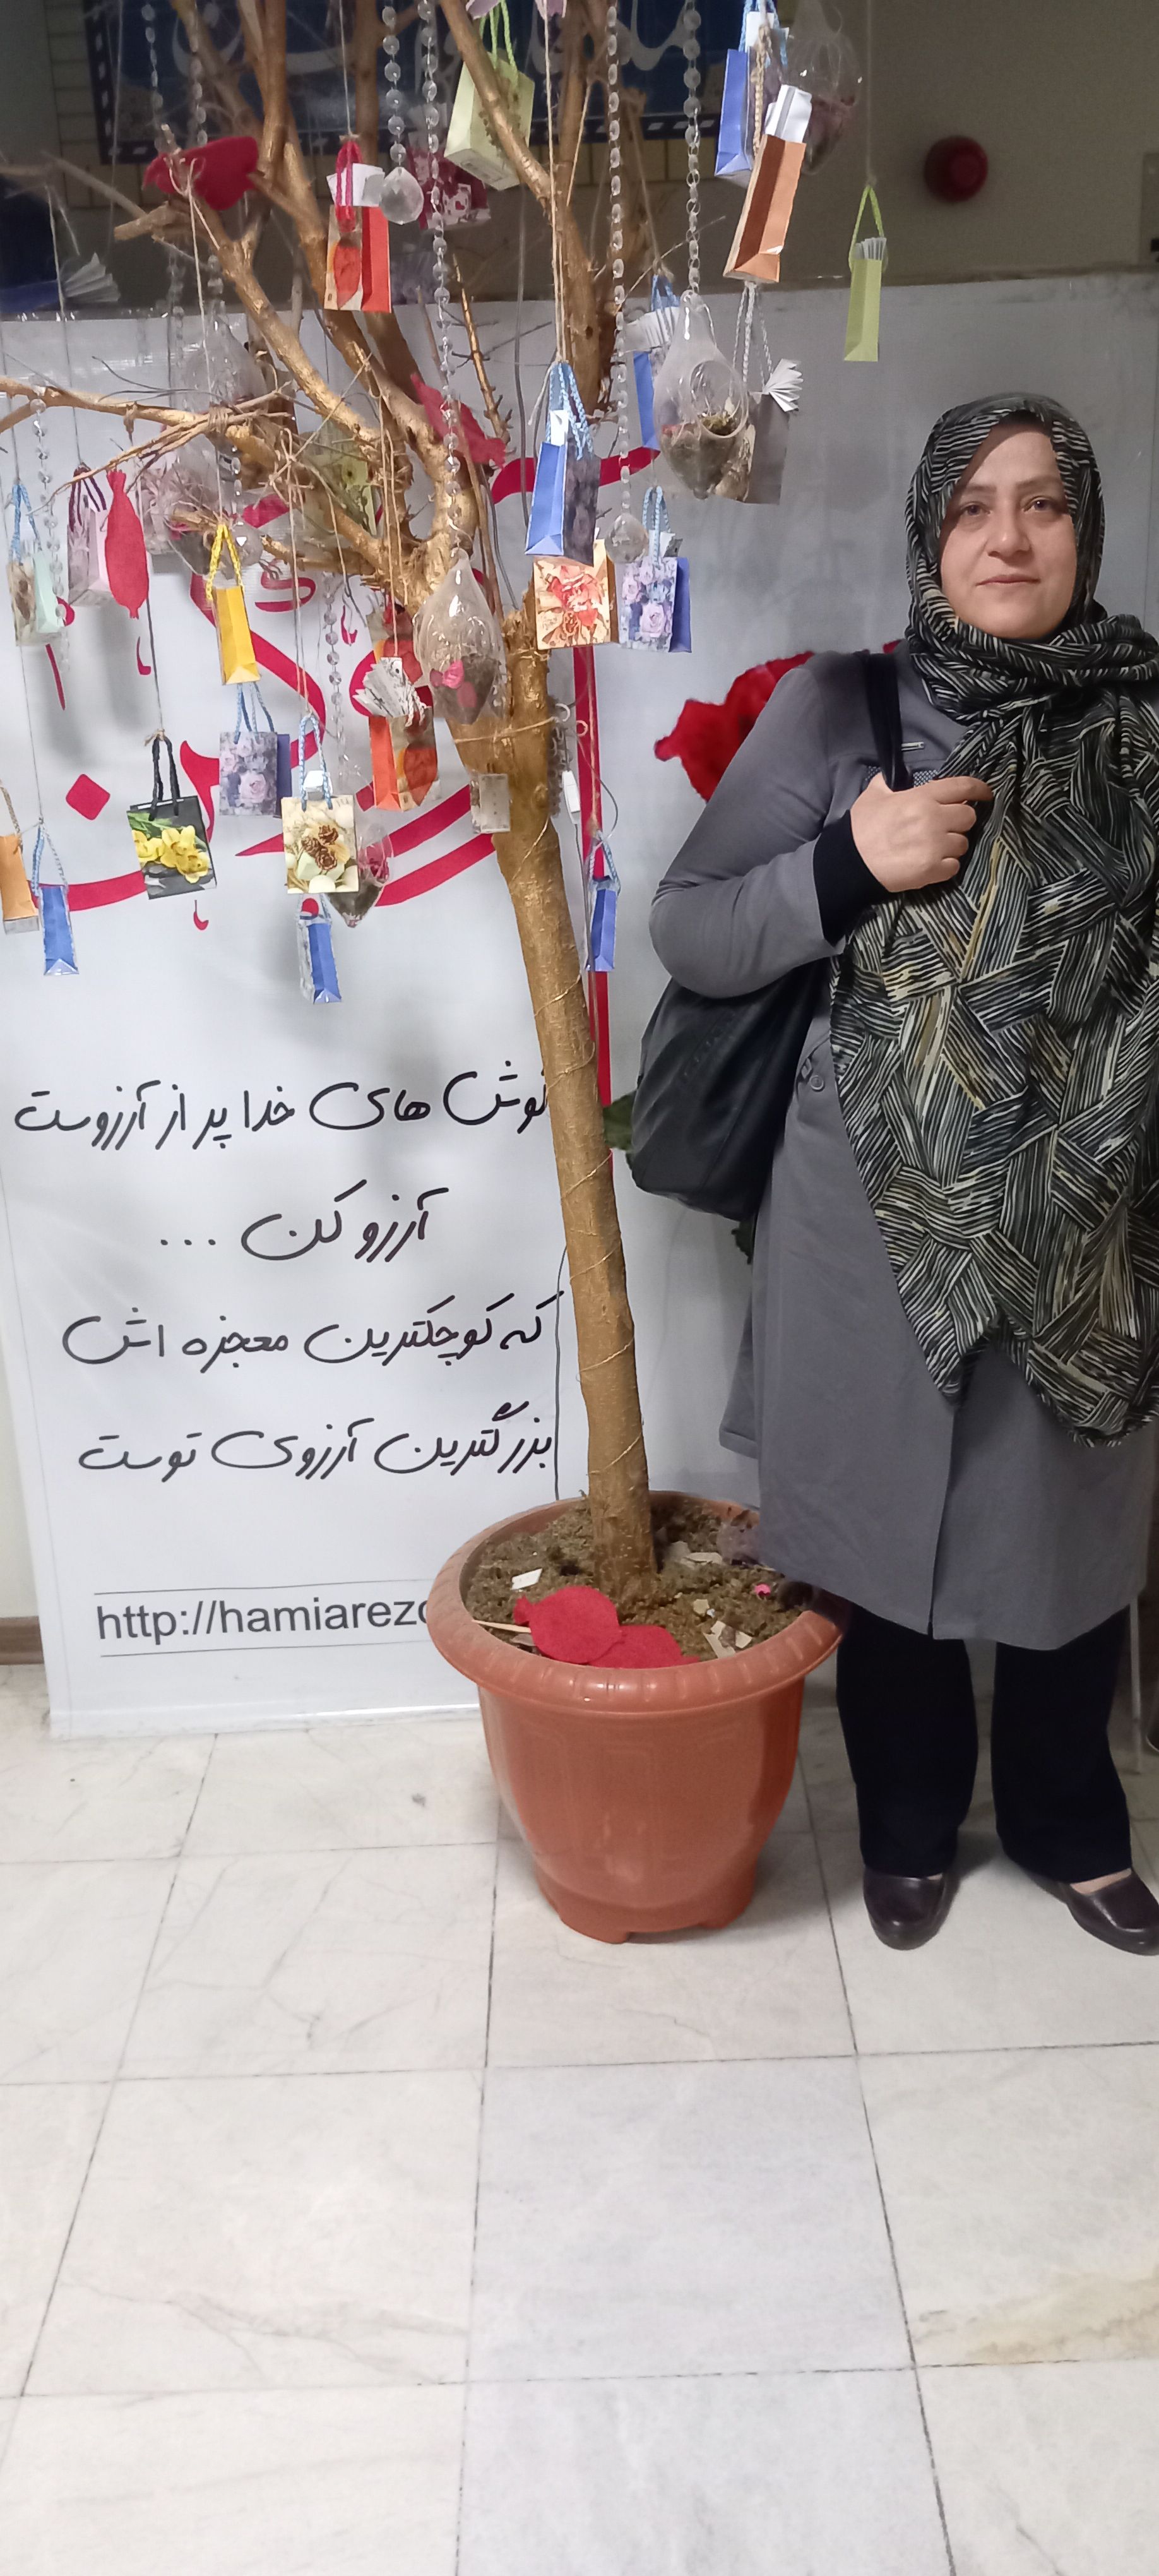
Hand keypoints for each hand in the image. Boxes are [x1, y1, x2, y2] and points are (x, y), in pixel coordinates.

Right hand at [850, 772, 992, 892]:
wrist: (851, 862)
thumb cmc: (861, 827)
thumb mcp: (874, 795)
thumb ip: (891, 783)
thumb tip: (899, 777)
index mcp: (922, 798)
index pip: (963, 787)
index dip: (979, 789)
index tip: (986, 794)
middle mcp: (934, 819)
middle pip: (969, 817)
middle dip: (960, 820)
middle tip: (945, 826)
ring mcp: (935, 846)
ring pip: (963, 844)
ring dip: (952, 845)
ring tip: (934, 847)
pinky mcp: (933, 870)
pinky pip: (954, 866)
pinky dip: (946, 866)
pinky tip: (931, 863)